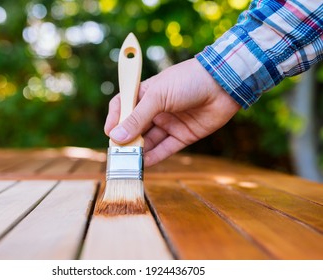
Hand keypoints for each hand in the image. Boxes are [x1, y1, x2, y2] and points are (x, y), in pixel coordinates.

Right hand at [104, 58, 240, 166]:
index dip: (115, 119)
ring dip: (139, 151)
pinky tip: (144, 164)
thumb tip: (116, 136)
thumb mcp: (158, 96)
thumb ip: (138, 117)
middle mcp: (156, 109)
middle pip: (135, 127)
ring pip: (149, 140)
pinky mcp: (183, 135)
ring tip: (129, 162)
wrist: (224, 83)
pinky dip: (155, 156)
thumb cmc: (188, 80)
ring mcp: (169, 122)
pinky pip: (166, 148)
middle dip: (126, 140)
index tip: (109, 133)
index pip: (123, 106)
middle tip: (118, 153)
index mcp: (146, 93)